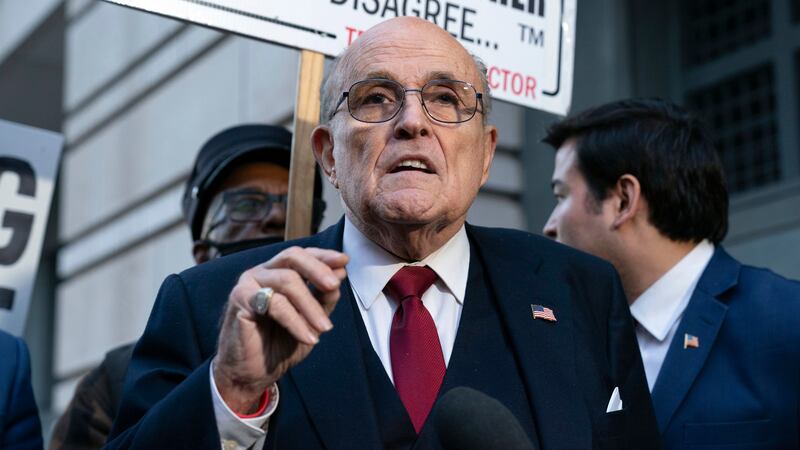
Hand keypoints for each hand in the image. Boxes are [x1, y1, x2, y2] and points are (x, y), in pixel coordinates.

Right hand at [212, 247, 348, 413]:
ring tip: (325, 328)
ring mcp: (248, 283)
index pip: (302, 255)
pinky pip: (275, 304)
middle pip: (292, 256)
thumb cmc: (279, 344)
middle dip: (318, 270)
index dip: (323, 256)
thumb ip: (323, 297)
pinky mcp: (240, 299)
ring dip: (311, 306)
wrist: (253, 373)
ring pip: (287, 280)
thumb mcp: (310, 319)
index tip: (344, 261)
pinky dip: (296, 321)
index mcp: (277, 272)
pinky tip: (308, 337)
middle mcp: (262, 272)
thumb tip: (340, 272)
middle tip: (334, 286)